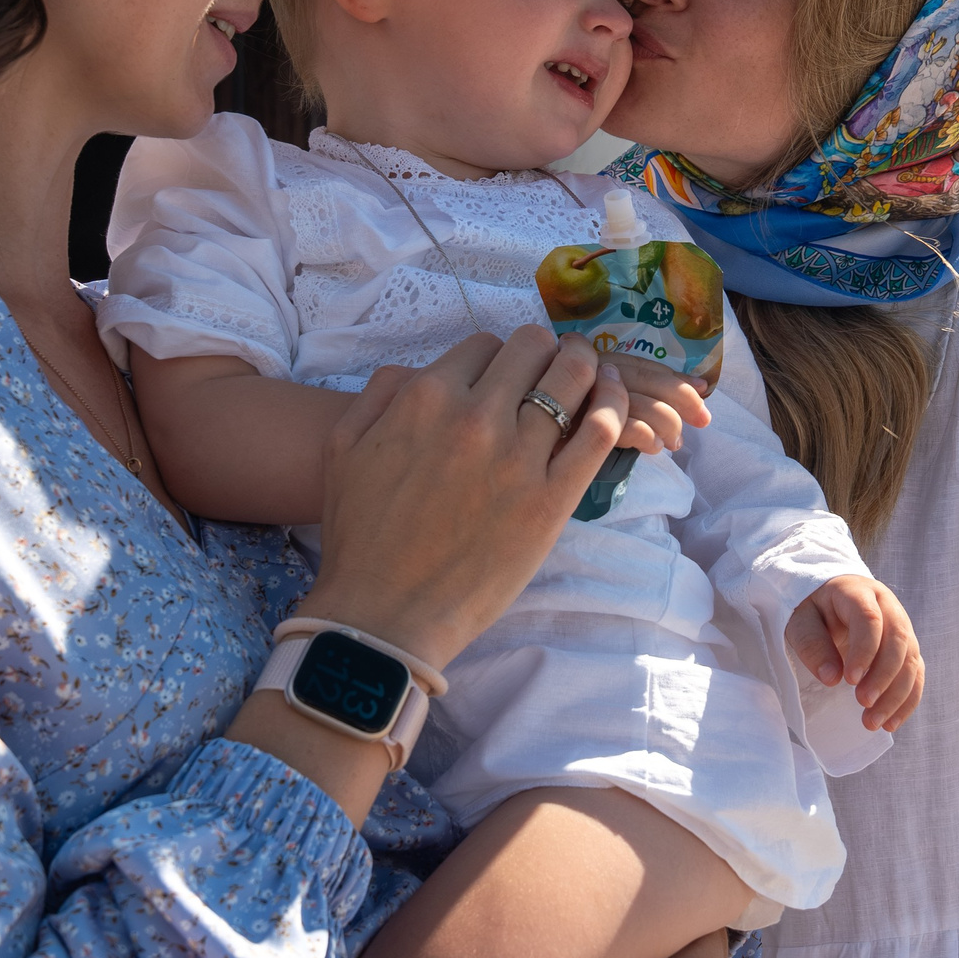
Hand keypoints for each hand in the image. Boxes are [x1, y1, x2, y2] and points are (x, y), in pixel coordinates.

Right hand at [306, 327, 629, 671]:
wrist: (385, 613)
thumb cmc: (361, 536)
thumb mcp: (345, 447)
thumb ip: (380, 393)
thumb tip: (416, 370)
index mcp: (425, 397)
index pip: (484, 345)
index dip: (497, 357)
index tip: (503, 376)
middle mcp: (475, 417)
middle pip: (533, 348)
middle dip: (543, 350)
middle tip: (550, 365)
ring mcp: (517, 457)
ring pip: (572, 378)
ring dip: (583, 366)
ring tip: (589, 372)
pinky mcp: (551, 499)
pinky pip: (599, 432)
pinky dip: (613, 403)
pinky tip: (612, 397)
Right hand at [573, 345, 711, 456]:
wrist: (523, 464)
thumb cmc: (566, 436)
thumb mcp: (599, 409)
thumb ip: (632, 395)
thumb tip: (699, 387)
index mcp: (592, 363)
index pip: (640, 364)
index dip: (675, 376)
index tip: (704, 388)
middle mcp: (582, 372)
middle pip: (641, 378)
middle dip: (680, 398)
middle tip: (702, 419)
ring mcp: (575, 396)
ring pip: (634, 401)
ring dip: (665, 422)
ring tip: (674, 442)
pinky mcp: (570, 423)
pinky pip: (619, 425)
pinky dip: (644, 435)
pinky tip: (652, 447)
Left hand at [785, 575, 923, 731]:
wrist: (831, 597)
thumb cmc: (814, 610)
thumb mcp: (801, 620)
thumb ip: (812, 644)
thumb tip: (832, 678)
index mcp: (859, 593)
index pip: (870, 620)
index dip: (864, 651)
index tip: (849, 681)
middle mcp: (888, 607)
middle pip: (898, 640)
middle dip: (884, 676)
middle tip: (863, 703)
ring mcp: (903, 626)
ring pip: (911, 661)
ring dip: (896, 695)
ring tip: (872, 722)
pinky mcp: (908, 648)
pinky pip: (917, 675)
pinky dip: (907, 701)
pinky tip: (890, 723)